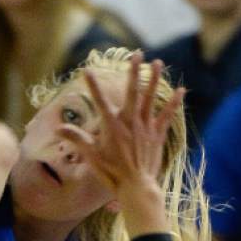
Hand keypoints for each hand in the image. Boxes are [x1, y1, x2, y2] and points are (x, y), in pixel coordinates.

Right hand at [57, 53, 184, 236]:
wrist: (136, 187)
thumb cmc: (111, 173)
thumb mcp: (91, 156)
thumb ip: (76, 138)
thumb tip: (58, 128)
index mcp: (111, 125)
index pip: (99, 100)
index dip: (92, 85)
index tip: (87, 70)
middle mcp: (129, 121)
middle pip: (132, 91)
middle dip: (134, 71)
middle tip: (137, 54)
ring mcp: (145, 127)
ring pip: (151, 98)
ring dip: (154, 79)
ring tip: (158, 62)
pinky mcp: (157, 135)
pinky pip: (167, 115)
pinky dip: (174, 104)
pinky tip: (181, 91)